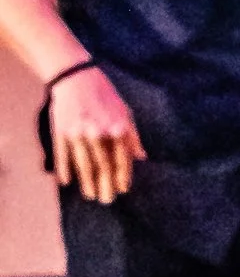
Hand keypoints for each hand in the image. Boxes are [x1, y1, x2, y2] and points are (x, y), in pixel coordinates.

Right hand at [48, 62, 143, 204]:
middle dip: (105, 185)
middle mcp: (98, 132)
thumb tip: (142, 157)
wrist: (75, 76)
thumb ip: (133, 136)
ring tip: (91, 196)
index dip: (123, 176)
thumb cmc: (103, 95)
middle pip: (103, 166)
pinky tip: (66, 182)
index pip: (122, 159)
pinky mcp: (60, 131)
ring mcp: (78, 132)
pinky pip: (62, 155)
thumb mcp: (124, 111)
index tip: (122, 190)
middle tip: (107, 200)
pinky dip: (64, 169)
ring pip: (84, 164)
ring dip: (87, 182)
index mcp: (117, 127)